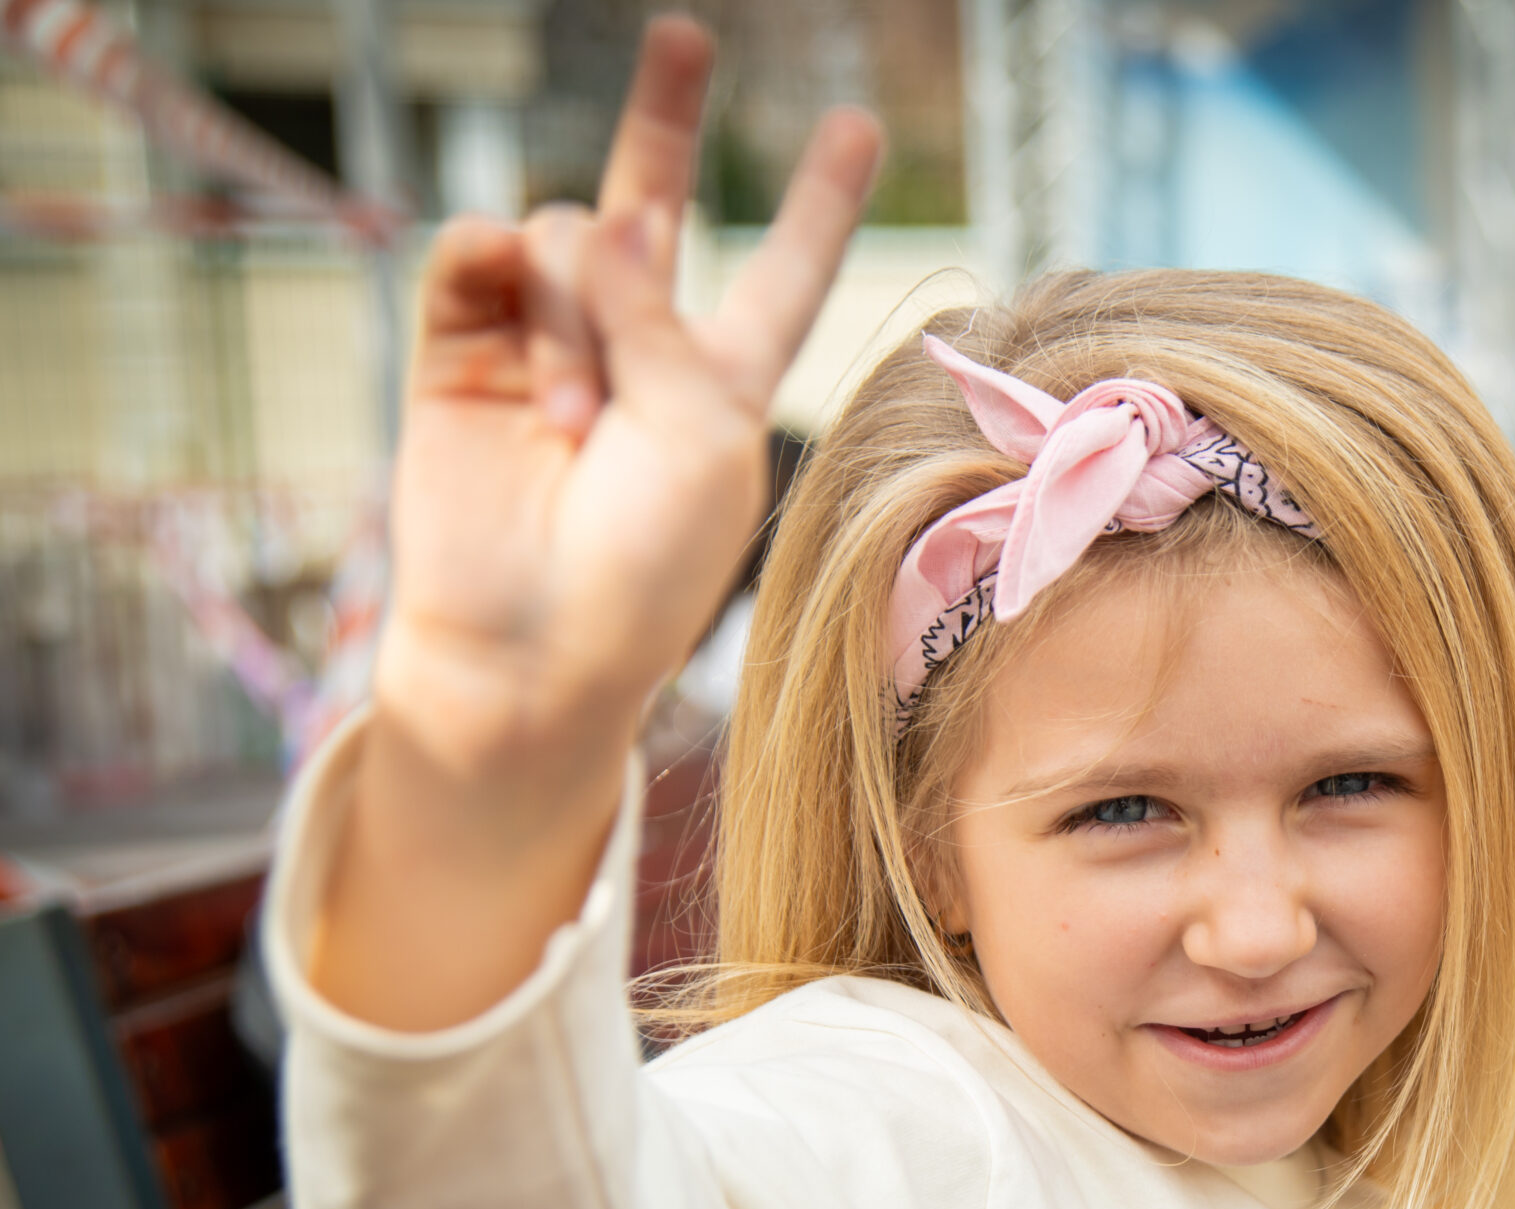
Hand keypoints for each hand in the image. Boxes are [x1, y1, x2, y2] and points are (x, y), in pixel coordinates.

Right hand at [382, 16, 879, 774]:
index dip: (817, 205)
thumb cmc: (644, 568)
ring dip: (575, 310)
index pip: (782, 274)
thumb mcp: (700, 439)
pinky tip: (517, 339)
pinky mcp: (462, 349)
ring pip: (566, 236)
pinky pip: (479, 253)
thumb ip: (665, 322)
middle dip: (666, 120)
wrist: (529, 645)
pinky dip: (499, 270)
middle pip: (652, 204)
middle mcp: (638, 348)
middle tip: (687, 37)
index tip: (855, 126)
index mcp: (723, 381)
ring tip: (574, 421)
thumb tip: (607, 215)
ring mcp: (545, 343)